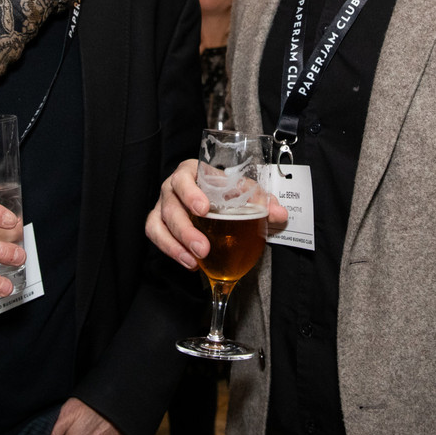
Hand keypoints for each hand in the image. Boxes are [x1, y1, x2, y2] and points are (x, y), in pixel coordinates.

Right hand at [145, 158, 288, 268]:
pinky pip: (156, 235)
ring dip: (175, 244)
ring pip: (159, 223)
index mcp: (192, 172)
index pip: (184, 177)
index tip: (204, 209)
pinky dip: (170, 250)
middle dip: (185, 230)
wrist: (214, 200)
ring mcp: (162, 205)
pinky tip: (189, 262)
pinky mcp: (158, 223)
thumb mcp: (244, 194)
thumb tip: (279, 214)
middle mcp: (172, 187)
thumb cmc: (225, 192)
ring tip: (194, 261)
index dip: (190, 193)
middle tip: (203, 248)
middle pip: (171, 205)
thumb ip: (263, 203)